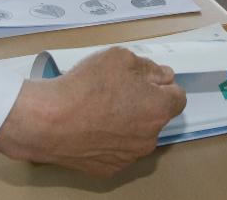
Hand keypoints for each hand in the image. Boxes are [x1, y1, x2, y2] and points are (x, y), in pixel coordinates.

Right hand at [0, 47, 185, 176]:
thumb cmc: (86, 85)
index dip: (162, 85)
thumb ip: (148, 66)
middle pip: (156, 116)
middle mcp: (150, 138)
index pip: (177, 96)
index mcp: (158, 109)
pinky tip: (90, 127)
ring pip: (136, 135)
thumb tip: (162, 76)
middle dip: (143, 103)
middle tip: (116, 91)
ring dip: (127, 123)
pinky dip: (109, 140)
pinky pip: (117, 150)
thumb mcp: (120, 57)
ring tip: (99, 109)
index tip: (143, 79)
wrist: (49, 121)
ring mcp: (130, 157)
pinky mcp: (109, 169)